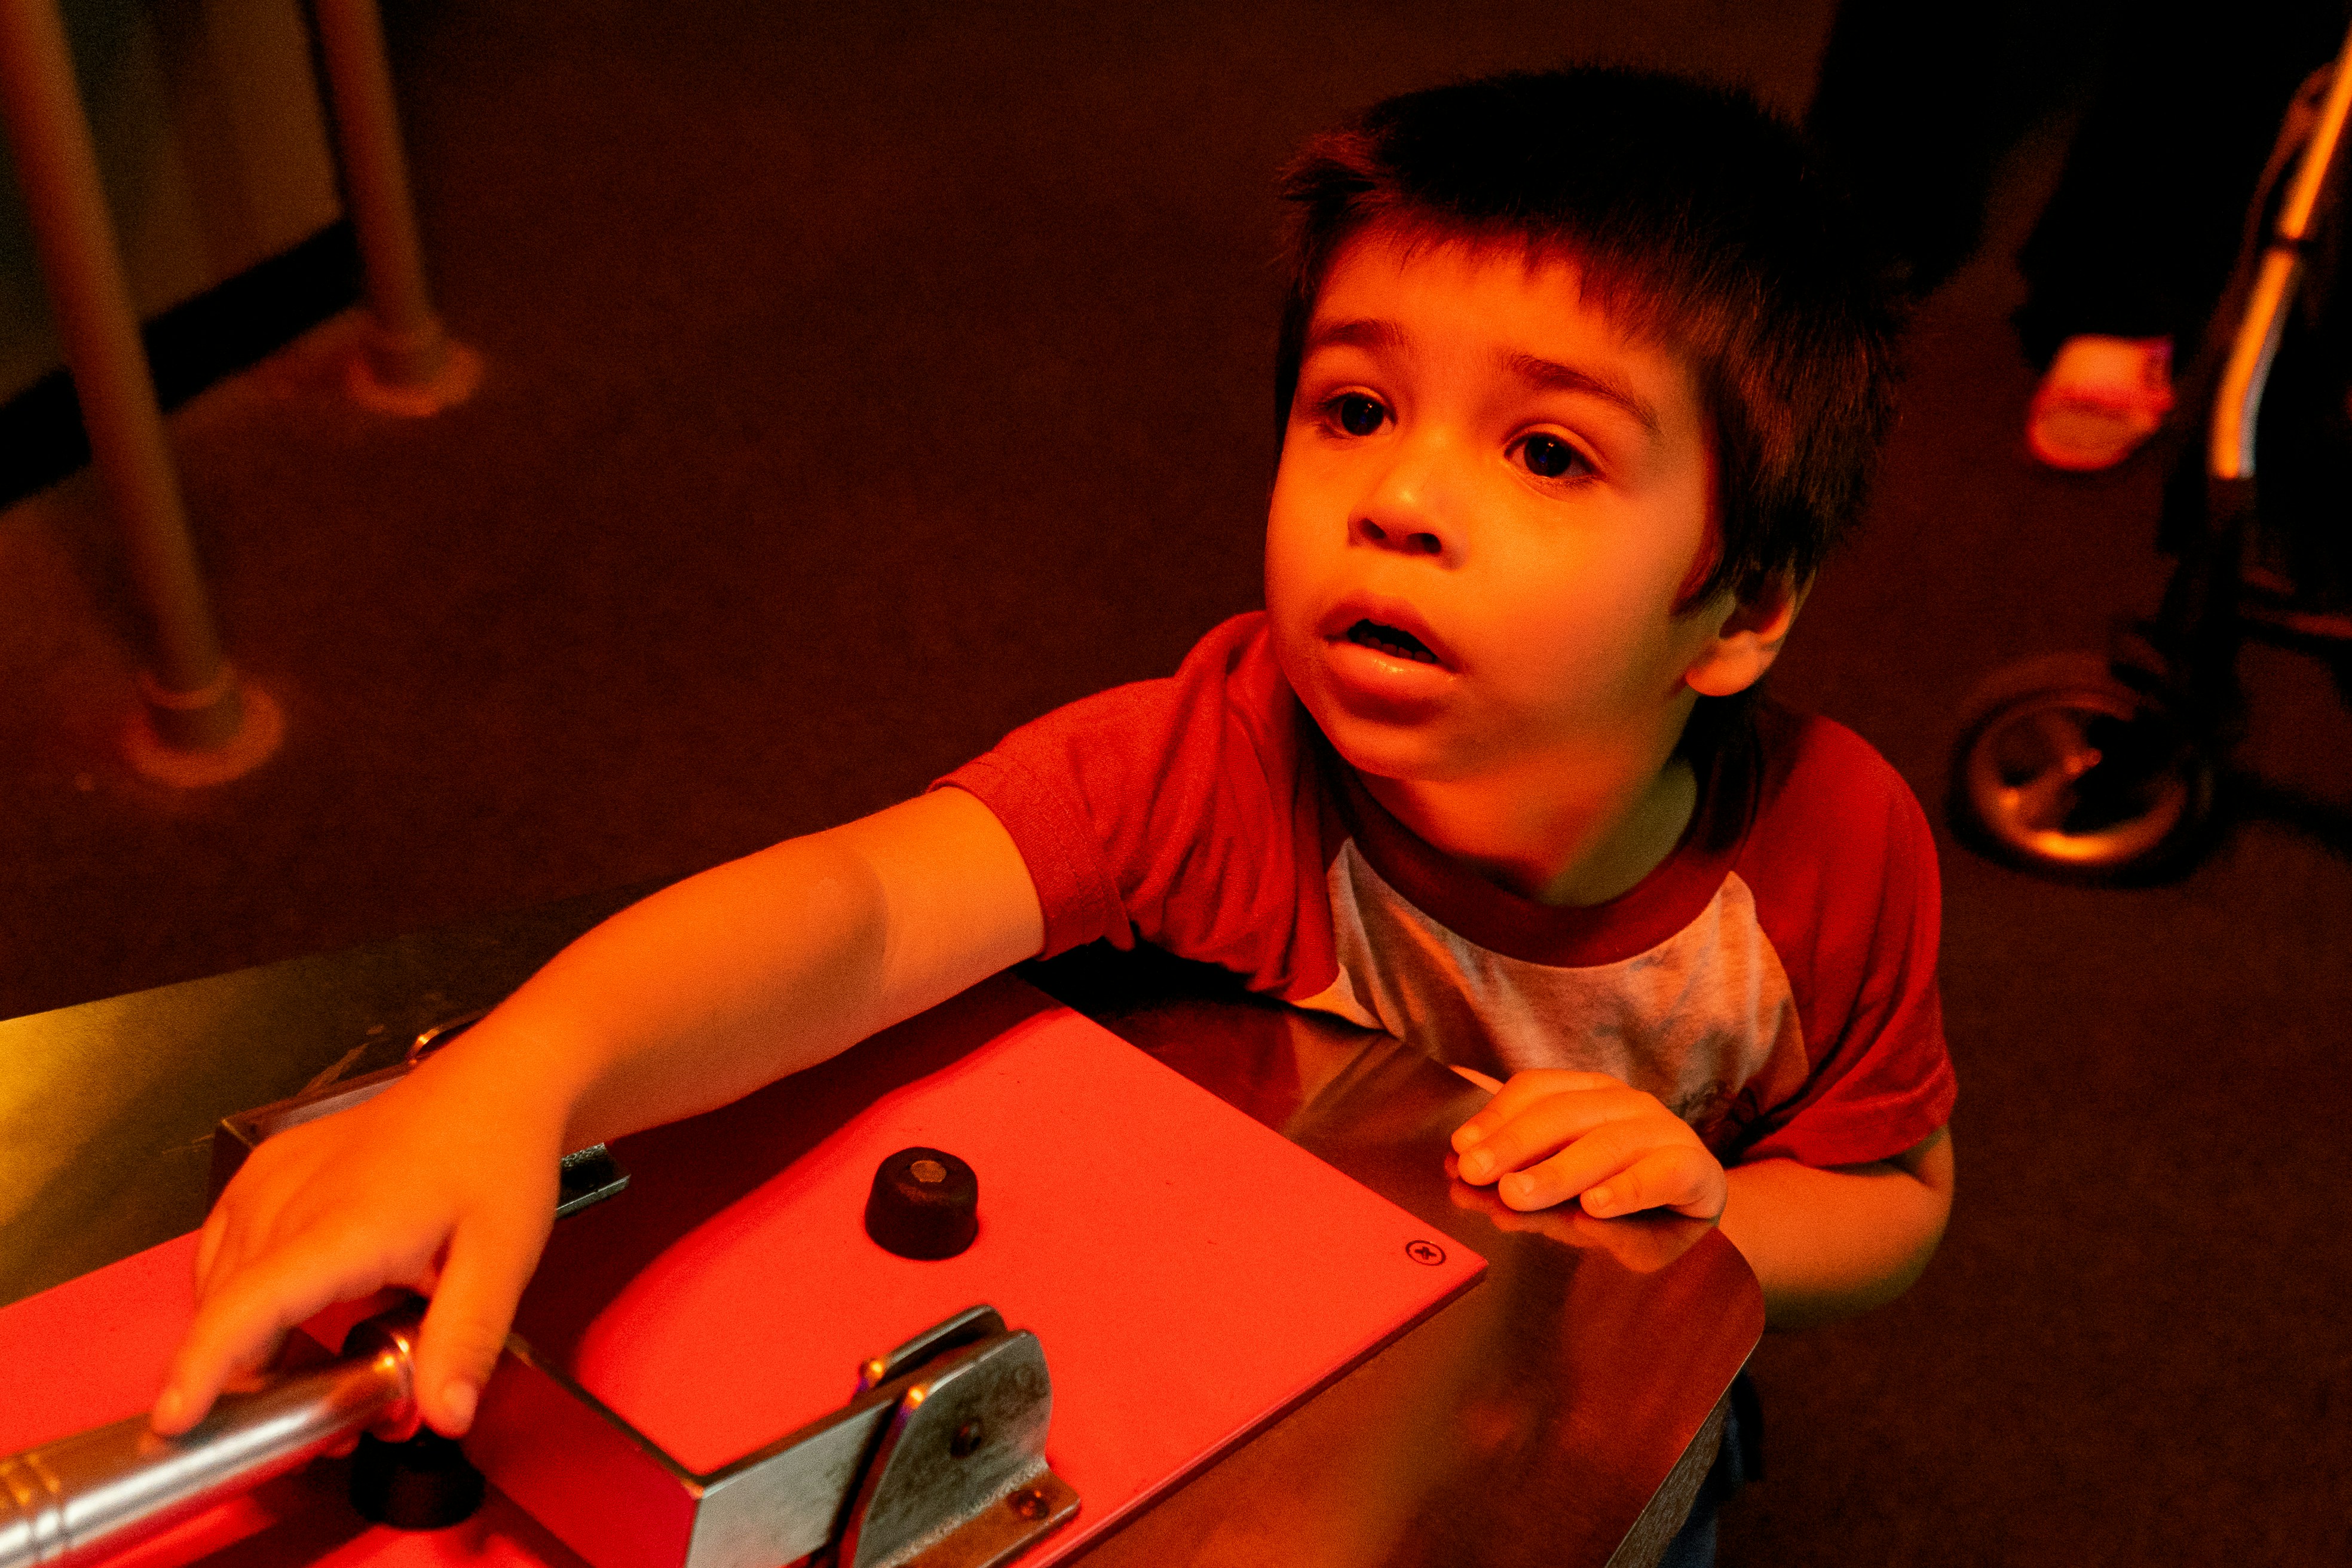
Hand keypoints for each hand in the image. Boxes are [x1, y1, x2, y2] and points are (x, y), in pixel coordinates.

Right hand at [151, 1055, 561, 1439]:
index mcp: (343, 1225)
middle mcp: (290, 1196)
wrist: (495, 1083)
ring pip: (220, 1278)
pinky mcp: (270, 1164)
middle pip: (228, 1306)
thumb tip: (445, 1417)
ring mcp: (271, 1175)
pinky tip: (285, 1307)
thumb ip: (465, 1340)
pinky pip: (226, 1242)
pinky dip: (239, 1287)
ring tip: (308, 1366)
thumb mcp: (502, 1257)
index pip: (247, 1307)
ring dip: (245, 1332)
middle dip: (251, 1375)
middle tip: (319, 1413)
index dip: (203, 1369)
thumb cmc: (498, 1158)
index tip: (174, 1422)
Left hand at [1447, 1068, 1725, 1220]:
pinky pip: (1661, 1174)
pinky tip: (1596, 1205)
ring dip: (1558, 1171)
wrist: (1693, 1228)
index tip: (1460, 1148)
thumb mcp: (1562, 1189)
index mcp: (1588, 1095)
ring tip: (1519, 1194)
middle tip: (1476, 1173)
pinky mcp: (1696, 1169)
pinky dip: (1627, 1189)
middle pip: (1563, 1113)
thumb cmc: (1617, 1202)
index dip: (1496, 1116)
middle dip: (1514, 1144)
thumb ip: (1517, 1172)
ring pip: (1607, 1144)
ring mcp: (1664, 1131)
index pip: (1536, 1091)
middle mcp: (1625, 1104)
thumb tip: (1455, 1157)